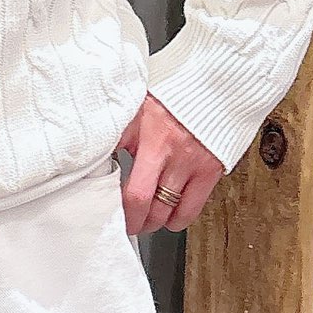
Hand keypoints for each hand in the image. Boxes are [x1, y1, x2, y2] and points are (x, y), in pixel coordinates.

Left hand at [115, 93, 224, 237]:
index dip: (109, 196)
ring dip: (151, 223)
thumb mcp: (139, 107)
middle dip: (130, 219)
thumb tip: (97, 151)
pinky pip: (190, 209)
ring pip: (165, 210)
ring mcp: (189, 163)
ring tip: (145, 222)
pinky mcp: (209, 172)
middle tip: (124, 223)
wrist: (216, 90)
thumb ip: (121, 131)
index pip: (121, 174)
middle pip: (140, 199)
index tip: (102, 203)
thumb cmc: (175, 98)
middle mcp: (167, 149)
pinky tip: (170, 218)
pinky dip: (177, 220)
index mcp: (145, 131)